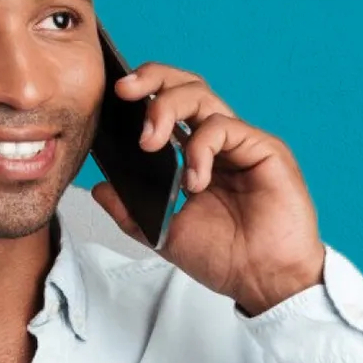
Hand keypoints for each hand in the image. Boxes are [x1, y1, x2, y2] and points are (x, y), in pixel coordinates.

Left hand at [90, 62, 325, 315]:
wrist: (263, 282)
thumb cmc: (226, 258)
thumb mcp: (164, 233)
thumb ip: (131, 211)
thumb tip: (98, 188)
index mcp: (195, 154)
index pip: (169, 103)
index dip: (143, 91)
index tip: (112, 96)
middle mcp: (218, 141)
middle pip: (185, 85)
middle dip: (151, 79)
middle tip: (124, 92)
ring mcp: (240, 142)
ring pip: (201, 95)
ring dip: (166, 109)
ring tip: (149, 143)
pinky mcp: (264, 149)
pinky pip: (223, 127)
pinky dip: (199, 149)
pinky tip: (194, 181)